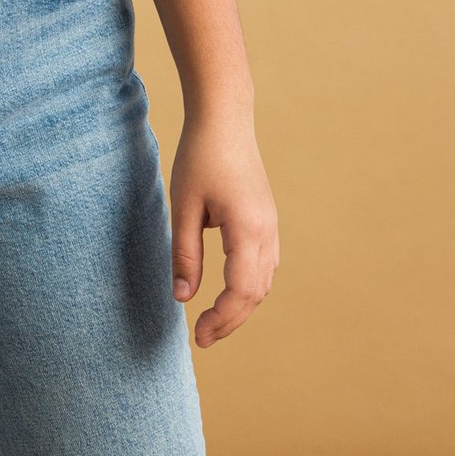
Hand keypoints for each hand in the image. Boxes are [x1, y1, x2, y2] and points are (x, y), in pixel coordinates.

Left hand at [168, 110, 278, 346]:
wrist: (225, 118)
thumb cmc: (200, 156)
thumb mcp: (184, 205)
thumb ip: (185, 254)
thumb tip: (183, 298)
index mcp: (247, 230)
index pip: (241, 292)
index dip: (221, 319)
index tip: (198, 336)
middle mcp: (267, 232)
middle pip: (256, 293)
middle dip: (231, 320)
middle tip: (202, 336)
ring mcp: (271, 226)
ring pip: (264, 282)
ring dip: (242, 306)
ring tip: (213, 320)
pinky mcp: (267, 219)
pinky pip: (265, 265)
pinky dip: (249, 287)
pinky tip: (229, 292)